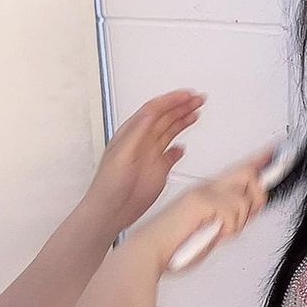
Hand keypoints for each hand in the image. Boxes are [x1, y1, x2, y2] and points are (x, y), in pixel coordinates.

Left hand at [83, 89, 204, 235]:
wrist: (111, 211)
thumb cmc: (108, 184)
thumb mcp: (122, 153)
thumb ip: (137, 132)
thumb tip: (151, 112)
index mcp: (132, 133)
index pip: (154, 109)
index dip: (171, 100)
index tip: (187, 95)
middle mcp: (143, 141)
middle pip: (165, 116)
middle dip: (182, 105)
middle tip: (198, 98)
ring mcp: (151, 155)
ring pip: (170, 131)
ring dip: (183, 119)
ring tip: (197, 110)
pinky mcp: (158, 170)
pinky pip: (171, 154)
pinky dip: (179, 149)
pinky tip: (183, 146)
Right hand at [131, 142, 277, 274]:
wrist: (151, 252)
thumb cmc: (175, 247)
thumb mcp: (212, 233)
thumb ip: (229, 220)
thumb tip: (249, 213)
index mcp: (208, 193)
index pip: (239, 170)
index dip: (259, 159)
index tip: (274, 150)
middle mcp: (207, 188)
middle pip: (248, 174)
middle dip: (258, 196)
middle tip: (248, 215)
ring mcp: (204, 192)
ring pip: (243, 201)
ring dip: (237, 225)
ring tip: (218, 234)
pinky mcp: (201, 201)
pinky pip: (232, 214)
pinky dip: (227, 230)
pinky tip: (210, 234)